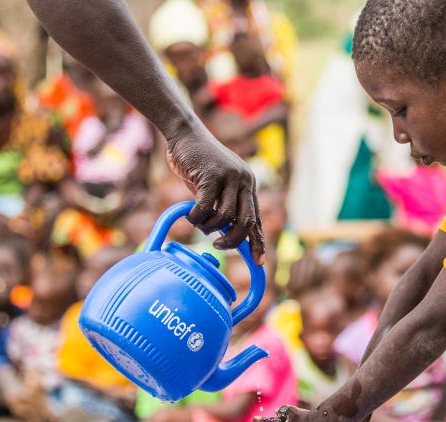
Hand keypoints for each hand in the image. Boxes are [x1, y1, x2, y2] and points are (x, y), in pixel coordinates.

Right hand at [166, 126, 264, 262]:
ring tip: (199, 224)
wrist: (186, 134)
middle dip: (233, 240)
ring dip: (209, 227)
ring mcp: (230, 176)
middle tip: (218, 245)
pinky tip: (190, 216)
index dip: (258, 242)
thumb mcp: (215, 186)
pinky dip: (196, 217)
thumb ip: (222, 205)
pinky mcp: (212, 175)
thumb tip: (225, 233)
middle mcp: (244, 180)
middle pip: (247, 221)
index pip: (257, 219)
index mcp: (249, 185)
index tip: (259, 262)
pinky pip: (205, 206)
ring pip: (225, 216)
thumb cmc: (198, 163)